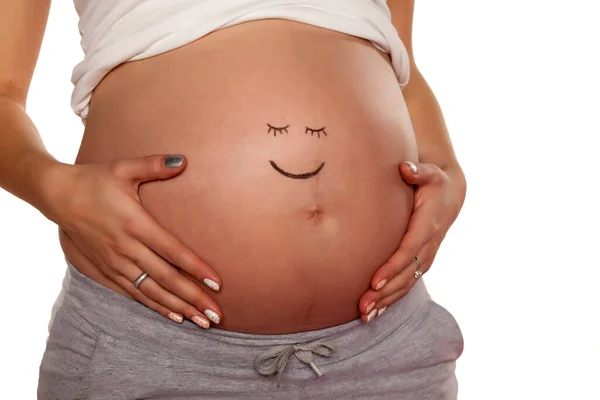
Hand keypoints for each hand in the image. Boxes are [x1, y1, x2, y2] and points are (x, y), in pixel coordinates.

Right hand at [44, 154, 221, 328]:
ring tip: (201, 322)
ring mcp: (115, 263)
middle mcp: (126, 248)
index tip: (216, 284)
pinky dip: (155, 307)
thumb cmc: (94, 180)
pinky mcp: (106, 271)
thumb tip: (183, 160)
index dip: (195, 268)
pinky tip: (174, 316)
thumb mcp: (123, 168)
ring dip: (178, 308)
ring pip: (151, 292)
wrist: (57, 196)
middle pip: (166, 278)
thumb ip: (153, 165)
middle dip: (193, 298)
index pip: (172, 251)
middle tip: (216, 315)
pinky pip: (134, 294)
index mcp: (135, 223)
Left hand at [358, 161, 465, 321]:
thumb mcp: (431, 173)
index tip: (375, 281)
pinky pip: (407, 284)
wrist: (451, 195)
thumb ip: (419, 171)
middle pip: (405, 274)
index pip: (408, 251)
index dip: (392, 267)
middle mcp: (428, 246)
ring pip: (406, 284)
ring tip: (365, 315)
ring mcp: (425, 256)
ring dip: (387, 301)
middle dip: (385, 292)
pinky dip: (392, 298)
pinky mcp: (421, 262)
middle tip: (363, 306)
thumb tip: (405, 167)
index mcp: (427, 226)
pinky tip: (375, 311)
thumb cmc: (435, 182)